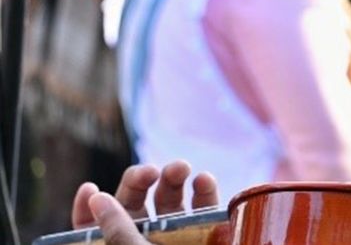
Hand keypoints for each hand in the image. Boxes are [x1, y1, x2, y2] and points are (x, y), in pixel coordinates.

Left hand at [71, 161, 219, 243]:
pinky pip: (204, 208)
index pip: (93, 227)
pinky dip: (206, 190)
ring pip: (170, 199)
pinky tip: (205, 179)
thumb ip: (118, 230)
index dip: (87, 208)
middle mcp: (145, 241)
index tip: (90, 188)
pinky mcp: (208, 234)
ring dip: (174, 176)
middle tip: (152, 171)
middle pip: (134, 202)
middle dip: (140, 178)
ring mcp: (177, 238)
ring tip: (182, 168)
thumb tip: (98, 196)